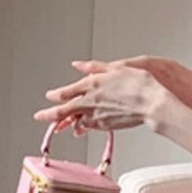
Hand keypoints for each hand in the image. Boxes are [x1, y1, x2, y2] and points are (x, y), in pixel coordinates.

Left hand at [34, 57, 167, 135]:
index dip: (55, 95)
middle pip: (63, 111)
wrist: (152, 103)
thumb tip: (77, 65)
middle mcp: (90, 101)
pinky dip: (83, 127)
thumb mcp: (115, 67)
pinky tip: (83, 127)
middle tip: (39, 117)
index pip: (66, 92)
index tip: (49, 96)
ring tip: (61, 126)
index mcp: (91, 85)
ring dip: (68, 123)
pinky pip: (90, 127)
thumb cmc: (139, 83)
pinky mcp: (106, 125)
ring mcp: (97, 115)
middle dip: (48, 115)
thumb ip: (94, 67)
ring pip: (76, 121)